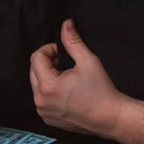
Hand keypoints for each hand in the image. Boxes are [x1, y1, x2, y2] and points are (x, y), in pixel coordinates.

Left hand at [29, 19, 127, 134]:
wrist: (110, 117)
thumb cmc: (102, 91)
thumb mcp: (88, 61)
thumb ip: (73, 41)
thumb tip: (66, 25)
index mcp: (48, 86)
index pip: (36, 57)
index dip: (49, 50)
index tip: (62, 52)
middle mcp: (41, 100)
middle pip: (33, 70)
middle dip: (47, 63)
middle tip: (66, 65)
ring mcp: (43, 111)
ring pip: (36, 85)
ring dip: (48, 77)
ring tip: (67, 79)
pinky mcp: (47, 118)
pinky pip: (41, 98)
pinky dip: (50, 92)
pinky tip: (67, 92)